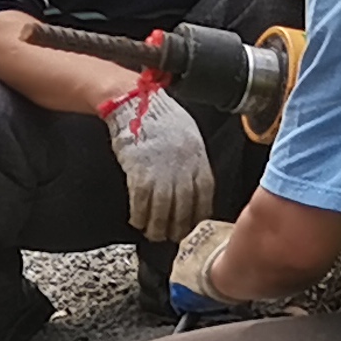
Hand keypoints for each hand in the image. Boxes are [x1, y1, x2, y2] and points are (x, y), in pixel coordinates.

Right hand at [107, 79, 216, 236]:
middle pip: (184, 207)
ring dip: (158, 226)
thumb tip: (192, 180)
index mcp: (198, 158)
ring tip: (154, 234)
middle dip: (179, 226)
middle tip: (173, 236)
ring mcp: (161, 172)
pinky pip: (141, 202)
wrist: (136, 103)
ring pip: (163, 210)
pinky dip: (140, 215)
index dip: (199, 213)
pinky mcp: (139, 172)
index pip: (204, 194)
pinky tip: (138, 221)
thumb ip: (192, 159)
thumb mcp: (188, 135)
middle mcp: (182, 168)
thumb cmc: (160, 115)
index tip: (194, 223)